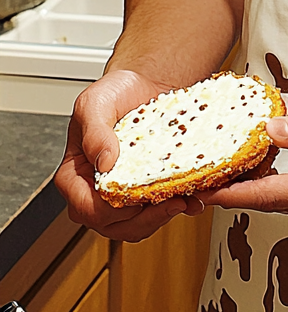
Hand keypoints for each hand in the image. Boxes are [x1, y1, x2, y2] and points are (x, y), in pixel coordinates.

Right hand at [55, 68, 202, 242]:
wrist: (146, 85)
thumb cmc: (116, 93)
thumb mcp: (95, 103)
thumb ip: (94, 131)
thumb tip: (103, 162)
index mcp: (74, 175)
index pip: (86, 208)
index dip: (110, 210)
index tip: (135, 198)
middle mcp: (94, 190)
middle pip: (113, 225)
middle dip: (143, 219)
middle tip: (169, 202)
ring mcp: (120, 195)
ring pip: (136, 226)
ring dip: (161, 217)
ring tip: (182, 200)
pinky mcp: (143, 193)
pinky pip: (155, 213)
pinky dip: (174, 209)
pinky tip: (190, 199)